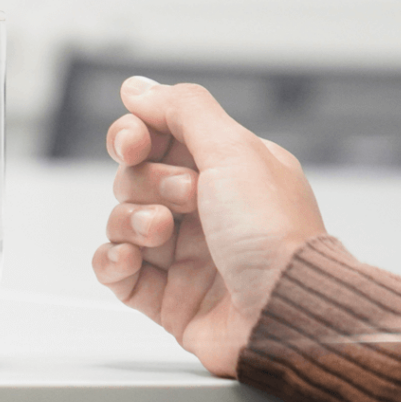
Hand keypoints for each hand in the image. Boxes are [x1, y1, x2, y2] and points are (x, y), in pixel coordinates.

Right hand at [92, 77, 325, 376]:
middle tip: (185, 198)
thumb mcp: (235, 151)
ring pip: (122, 222)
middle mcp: (206, 209)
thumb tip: (139, 88)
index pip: (158, 138)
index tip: (134, 143)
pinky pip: (116, 271)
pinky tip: (130, 260)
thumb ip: (183, 110)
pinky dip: (113, 262)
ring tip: (162, 234)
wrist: (287, 314)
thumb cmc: (274, 236)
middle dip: (147, 184)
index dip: (136, 136)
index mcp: (228, 170)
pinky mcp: (167, 298)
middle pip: (135, 178)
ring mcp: (185, 255)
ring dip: (132, 222)